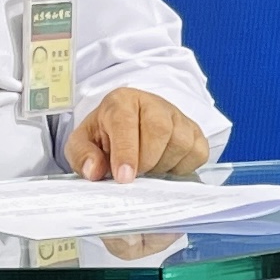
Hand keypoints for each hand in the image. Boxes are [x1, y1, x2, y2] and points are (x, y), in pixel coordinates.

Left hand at [65, 88, 208, 183]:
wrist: (128, 127)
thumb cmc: (106, 135)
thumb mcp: (83, 143)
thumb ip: (82, 156)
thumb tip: (95, 171)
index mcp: (121, 102)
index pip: (126, 123)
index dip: (126, 152)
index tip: (124, 177)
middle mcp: (153, 104)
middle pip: (160, 130)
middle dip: (147, 160)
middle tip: (136, 174)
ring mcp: (178, 116)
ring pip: (181, 143)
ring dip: (163, 165)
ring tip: (148, 167)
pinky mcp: (195, 131)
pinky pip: (197, 153)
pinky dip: (182, 167)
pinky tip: (165, 165)